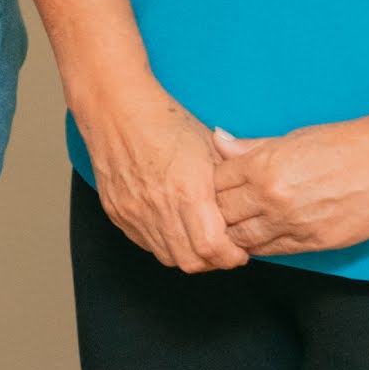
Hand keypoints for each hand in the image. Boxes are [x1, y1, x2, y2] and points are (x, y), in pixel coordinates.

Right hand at [73, 74, 244, 272]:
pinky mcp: (117, 212)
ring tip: (199, 238)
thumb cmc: (165, 122)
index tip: (239, 251)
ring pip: (168, 257)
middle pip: (192, 261)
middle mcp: (159, 206)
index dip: (231, 256)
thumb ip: (233, 181)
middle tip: (223, 249)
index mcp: (188, 189)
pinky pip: (146, 243)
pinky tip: (174, 226)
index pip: (213, 248)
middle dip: (213, 261)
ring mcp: (134, 212)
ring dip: (188, 254)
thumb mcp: (210, 147)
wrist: (115, 108)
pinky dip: (164, 243)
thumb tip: (252, 209)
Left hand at [213, 111, 368, 258]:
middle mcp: (273, 198)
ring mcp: (292, 224)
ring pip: (242, 240)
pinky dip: (261, 246)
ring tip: (236, 227)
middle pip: (222, 214)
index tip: (214, 186)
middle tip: (219, 210)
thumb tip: (217, 140)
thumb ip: (252, 147)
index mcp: (264, 166)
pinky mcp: (314, 243)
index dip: (211, 185)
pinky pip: (272, 252)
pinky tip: (259, 238)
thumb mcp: (294, 138)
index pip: (215, 183)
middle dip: (217, 212)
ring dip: (235, 235)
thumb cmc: (346, 144)